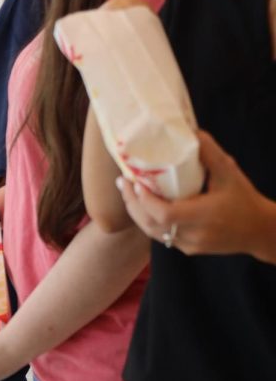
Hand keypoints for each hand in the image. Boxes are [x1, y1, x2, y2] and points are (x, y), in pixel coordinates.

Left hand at [118, 130, 275, 260]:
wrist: (259, 230)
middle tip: (122, 182)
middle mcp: (195, 234)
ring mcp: (191, 245)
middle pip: (152, 225)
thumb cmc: (244, 198)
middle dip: (133, 204)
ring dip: (137, 213)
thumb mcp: (229, 172)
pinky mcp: (190, 250)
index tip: (134, 181)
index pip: (165, 214)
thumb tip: (190, 130)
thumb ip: (209, 152)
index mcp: (205, 215)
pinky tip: (143, 206)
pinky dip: (150, 221)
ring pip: (154, 233)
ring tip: (128, 192)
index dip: (145, 200)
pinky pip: (163, 237)